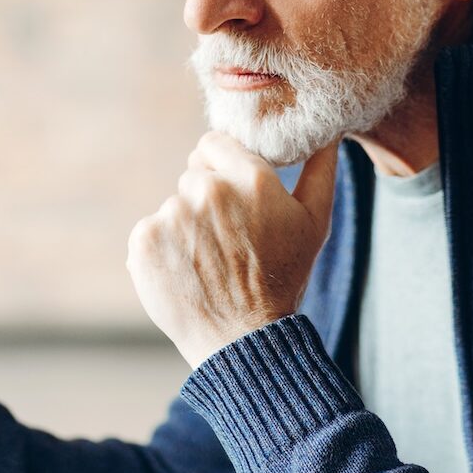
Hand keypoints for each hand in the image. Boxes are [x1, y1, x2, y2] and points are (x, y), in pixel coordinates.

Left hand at [128, 132, 338, 367]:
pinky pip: (150, 230)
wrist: (242, 339)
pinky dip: (162, 249)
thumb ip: (321, 168)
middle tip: (227, 239)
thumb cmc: (282, 279)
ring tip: (207, 262)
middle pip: (193, 175)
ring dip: (184, 227)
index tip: (232, 198)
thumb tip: (328, 132)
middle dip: (206, 200)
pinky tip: (185, 272)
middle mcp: (209, 189)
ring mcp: (173, 213)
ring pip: (173, 206)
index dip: (221, 168)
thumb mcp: (314, 222)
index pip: (213, 144)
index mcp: (250, 178)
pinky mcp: (145, 239)